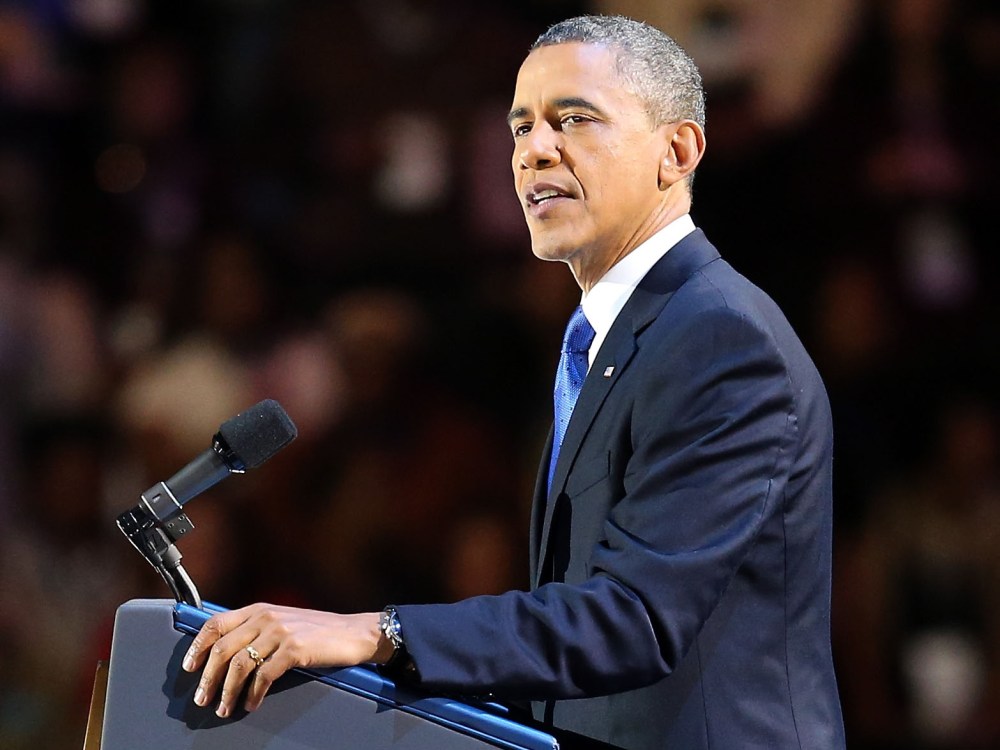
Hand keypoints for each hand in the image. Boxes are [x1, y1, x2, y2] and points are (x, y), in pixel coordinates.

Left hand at [182, 603, 391, 716]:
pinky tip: (250, 704)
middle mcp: (266, 617)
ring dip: (227, 691)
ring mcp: (281, 632)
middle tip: (202, 698)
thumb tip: (227, 652)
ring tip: (224, 708)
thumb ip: (257, 629)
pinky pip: (263, 676)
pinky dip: (253, 694)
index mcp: (259, 609)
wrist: (353, 633)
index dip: (198, 646)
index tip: (189, 667)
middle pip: (223, 649)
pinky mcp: (295, 649)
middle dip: (208, 678)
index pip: (216, 623)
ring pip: (239, 665)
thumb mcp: (283, 621)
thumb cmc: (318, 631)